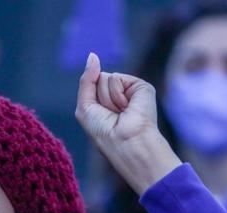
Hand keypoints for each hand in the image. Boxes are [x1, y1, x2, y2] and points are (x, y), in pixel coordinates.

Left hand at [75, 53, 181, 193]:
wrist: (126, 142)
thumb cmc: (104, 133)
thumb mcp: (85, 107)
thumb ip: (87, 80)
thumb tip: (93, 55)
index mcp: (106, 101)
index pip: (91, 83)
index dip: (91, 98)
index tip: (100, 117)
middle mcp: (119, 94)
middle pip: (97, 78)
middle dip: (99, 98)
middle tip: (111, 115)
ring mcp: (131, 90)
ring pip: (105, 78)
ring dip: (108, 99)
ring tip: (120, 113)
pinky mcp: (142, 87)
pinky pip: (117, 78)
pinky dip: (117, 95)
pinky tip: (127, 107)